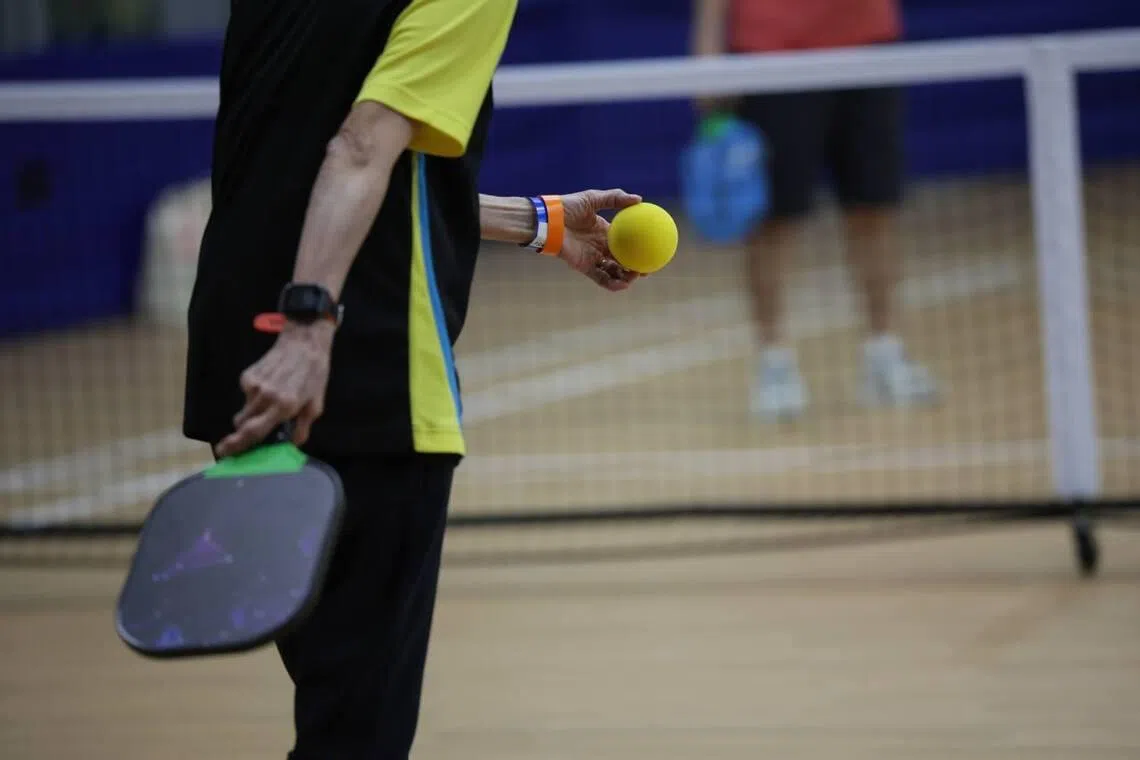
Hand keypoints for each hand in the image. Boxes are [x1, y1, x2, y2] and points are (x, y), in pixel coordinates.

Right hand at [214, 322, 333, 457]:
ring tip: (273, 400)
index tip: (224, 453)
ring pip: (245, 410)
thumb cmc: (314, 375)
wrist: (303, 342)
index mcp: (283, 407)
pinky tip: (270, 386)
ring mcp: (253, 385)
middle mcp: (265, 397)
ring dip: (254, 413)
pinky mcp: (247, 376)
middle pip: (243, 424)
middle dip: (245, 431)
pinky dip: (255, 396)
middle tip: (255, 429)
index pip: (254, 431)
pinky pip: (246, 395)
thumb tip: (291, 445)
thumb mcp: (316, 405)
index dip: (237, 444)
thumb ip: (302, 428)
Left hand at [558, 189, 643, 290]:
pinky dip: (612, 284)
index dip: (637, 246)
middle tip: (647, 269)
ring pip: (613, 272)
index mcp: (604, 231)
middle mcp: (600, 246)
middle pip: (621, 259)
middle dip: (634, 266)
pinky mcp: (584, 267)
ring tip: (635, 278)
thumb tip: (639, 199)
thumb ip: (615, 198)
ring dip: (625, 277)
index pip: (625, 241)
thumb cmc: (568, 207)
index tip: (651, 249)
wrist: (549, 221)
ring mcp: (592, 257)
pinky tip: (623, 284)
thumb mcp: (593, 198)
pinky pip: (600, 278)